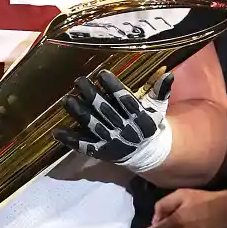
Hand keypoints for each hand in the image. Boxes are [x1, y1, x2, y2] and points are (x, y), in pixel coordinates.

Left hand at [54, 71, 172, 174]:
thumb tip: (169, 74)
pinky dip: (71, 140)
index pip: (124, 99)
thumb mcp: (158, 108)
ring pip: (93, 126)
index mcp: (139, 117)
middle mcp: (125, 129)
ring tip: (66, 100)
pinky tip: (57, 132)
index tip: (101, 74)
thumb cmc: (149, 124)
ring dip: (79, 113)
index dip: (113, 87)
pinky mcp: (102, 152)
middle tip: (78, 81)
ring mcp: (112, 141)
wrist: (148, 153)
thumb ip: (161, 91)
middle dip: (91, 95)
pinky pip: (84, 146)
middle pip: (105, 110)